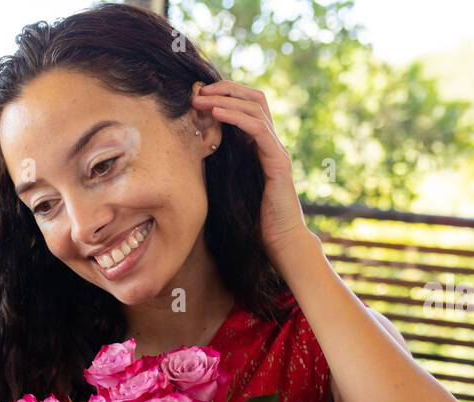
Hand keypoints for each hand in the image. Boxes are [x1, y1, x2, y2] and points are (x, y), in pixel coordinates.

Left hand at [191, 80, 311, 261]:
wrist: (280, 240)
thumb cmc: (253, 218)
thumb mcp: (230, 184)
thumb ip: (221, 164)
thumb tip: (194, 151)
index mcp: (260, 145)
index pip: (248, 105)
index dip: (225, 94)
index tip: (198, 95)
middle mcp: (271, 142)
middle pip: (254, 98)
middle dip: (225, 90)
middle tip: (198, 91)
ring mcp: (276, 149)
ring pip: (255, 108)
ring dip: (225, 100)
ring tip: (201, 99)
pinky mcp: (278, 161)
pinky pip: (258, 130)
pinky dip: (236, 118)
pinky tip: (216, 114)